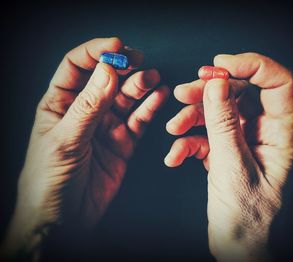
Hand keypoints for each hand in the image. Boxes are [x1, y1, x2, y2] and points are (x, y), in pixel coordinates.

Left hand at [2, 37, 168, 258]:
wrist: (64, 220)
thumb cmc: (50, 180)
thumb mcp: (65, 140)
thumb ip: (88, 106)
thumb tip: (107, 71)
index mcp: (60, 104)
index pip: (77, 66)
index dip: (96, 53)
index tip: (116, 47)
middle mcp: (85, 111)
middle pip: (106, 79)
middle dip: (124, 67)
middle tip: (139, 61)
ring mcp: (106, 126)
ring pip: (126, 98)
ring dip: (140, 86)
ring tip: (153, 79)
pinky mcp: (123, 142)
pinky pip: (138, 120)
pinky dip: (150, 108)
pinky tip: (159, 97)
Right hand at [165, 53, 292, 260]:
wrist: (233, 244)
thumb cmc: (245, 217)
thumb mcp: (232, 168)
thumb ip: (223, 124)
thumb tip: (216, 85)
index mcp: (280, 134)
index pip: (277, 83)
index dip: (252, 66)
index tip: (220, 66)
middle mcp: (263, 132)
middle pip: (239, 93)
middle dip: (208, 91)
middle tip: (183, 92)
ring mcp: (241, 140)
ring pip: (217, 111)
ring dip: (192, 116)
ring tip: (174, 128)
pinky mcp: (223, 149)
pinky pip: (205, 133)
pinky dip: (187, 141)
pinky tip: (175, 156)